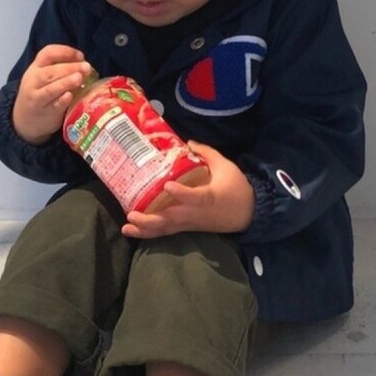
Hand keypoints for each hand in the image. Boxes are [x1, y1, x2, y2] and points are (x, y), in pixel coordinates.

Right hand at [12, 44, 93, 143]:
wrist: (24, 118)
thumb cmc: (40, 93)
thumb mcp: (42, 77)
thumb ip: (59, 69)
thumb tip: (84, 65)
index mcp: (36, 68)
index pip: (47, 54)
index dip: (64, 52)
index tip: (81, 56)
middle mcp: (34, 81)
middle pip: (50, 72)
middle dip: (69, 68)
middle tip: (86, 67)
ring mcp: (37, 98)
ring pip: (50, 89)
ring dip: (66, 82)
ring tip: (80, 78)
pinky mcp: (44, 112)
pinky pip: (54, 106)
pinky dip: (62, 100)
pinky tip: (70, 96)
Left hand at [122, 143, 255, 238]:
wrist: (249, 213)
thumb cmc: (237, 188)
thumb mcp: (226, 166)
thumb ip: (206, 153)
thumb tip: (187, 142)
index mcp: (208, 197)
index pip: (194, 197)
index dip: (181, 193)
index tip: (167, 186)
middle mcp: (196, 213)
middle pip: (172, 219)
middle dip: (150, 219)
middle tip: (131, 214)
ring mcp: (190, 222)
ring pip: (166, 229)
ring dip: (146, 230)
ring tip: (126, 228)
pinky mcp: (188, 227)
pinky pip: (167, 232)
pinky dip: (151, 233)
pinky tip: (134, 230)